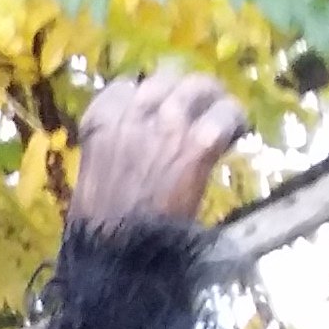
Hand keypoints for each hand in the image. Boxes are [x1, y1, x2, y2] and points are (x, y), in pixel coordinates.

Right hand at [72, 70, 245, 229]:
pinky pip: (224, 114)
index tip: (150, 112)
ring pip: (198, 86)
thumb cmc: (97, 225)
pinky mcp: (198, 144)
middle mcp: (134, 114)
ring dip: (211, 98)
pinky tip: (235, 135)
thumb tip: (134, 144)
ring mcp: (168, 125)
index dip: (140, 97)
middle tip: (193, 109)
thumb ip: (113, 147)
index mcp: (100, 123)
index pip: (123, 86)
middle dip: (179, 91)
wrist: (119, 252)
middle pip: (164, 77)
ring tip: (218, 114)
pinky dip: (233, 121)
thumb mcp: (93, 174)